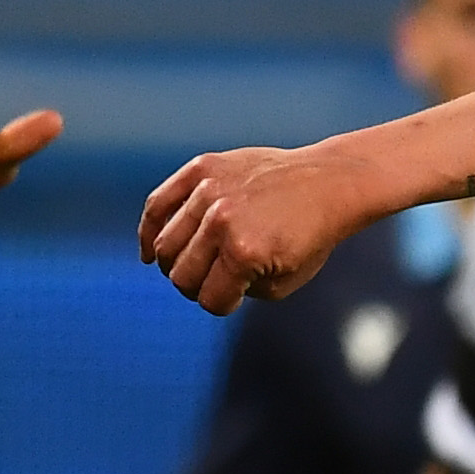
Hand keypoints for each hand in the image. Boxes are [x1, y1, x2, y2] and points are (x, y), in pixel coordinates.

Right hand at [141, 145, 360, 311]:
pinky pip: (158, 204)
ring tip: (195, 266)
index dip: (222, 305)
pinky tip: (149, 253)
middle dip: (197, 287)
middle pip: (181, 275)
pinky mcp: (203, 168)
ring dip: (177, 264)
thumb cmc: (308, 237)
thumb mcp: (282, 283)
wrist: (326, 184)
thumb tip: (201, 286)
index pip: (209, 300)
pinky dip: (148, 231)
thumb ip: (237, 292)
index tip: (235, 296)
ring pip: (166, 245)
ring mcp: (210, 190)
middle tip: (215, 281)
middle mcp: (222, 220)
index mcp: (245, 253)